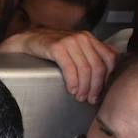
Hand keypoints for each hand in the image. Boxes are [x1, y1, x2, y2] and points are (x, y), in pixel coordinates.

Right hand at [0, 29, 118, 103]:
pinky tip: (71, 90)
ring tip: (79, 97)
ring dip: (84, 87)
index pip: (110, 58)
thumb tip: (109, 72)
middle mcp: (82, 37)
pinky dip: (72, 82)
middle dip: (95, 87)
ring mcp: (69, 41)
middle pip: (98, 66)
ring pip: (85, 69)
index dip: (107, 78)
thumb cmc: (51, 47)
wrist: (28, 40)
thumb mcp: (74, 48)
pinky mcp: (56, 47)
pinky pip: (70, 68)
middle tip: (90, 99)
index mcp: (90, 38)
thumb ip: (90, 54)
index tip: (100, 91)